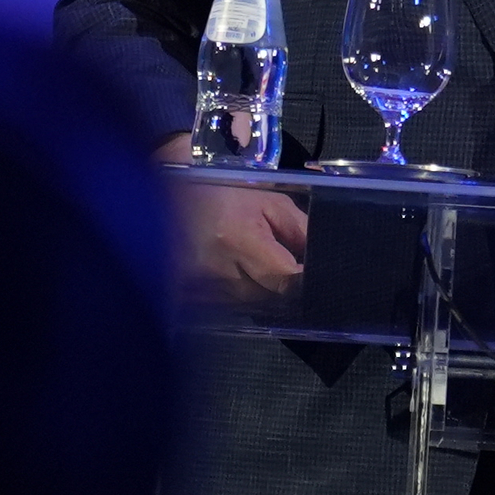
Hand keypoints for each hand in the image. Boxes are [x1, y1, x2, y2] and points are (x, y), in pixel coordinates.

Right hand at [158, 134, 307, 303]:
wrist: (170, 188)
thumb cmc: (225, 191)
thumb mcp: (269, 201)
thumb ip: (299, 230)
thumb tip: (324, 260)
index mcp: (238, 238)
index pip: (284, 278)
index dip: (303, 280)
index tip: (314, 275)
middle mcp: (216, 268)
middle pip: (267, 296)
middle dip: (281, 285)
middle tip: (283, 265)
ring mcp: (197, 285)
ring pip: (247, 304)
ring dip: (259, 290)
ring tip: (255, 264)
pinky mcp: (185, 294)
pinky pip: (224, 305)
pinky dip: (236, 293)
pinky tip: (236, 274)